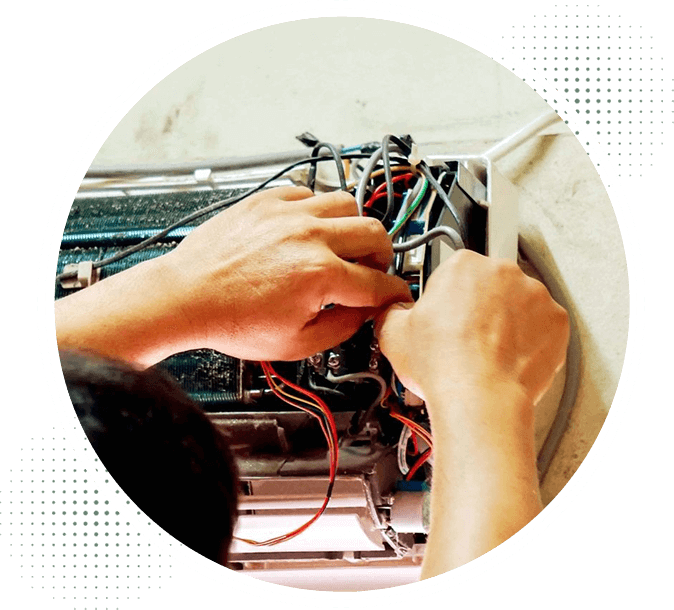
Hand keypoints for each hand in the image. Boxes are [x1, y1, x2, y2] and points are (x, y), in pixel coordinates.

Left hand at [159, 186, 412, 360]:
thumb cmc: (230, 320)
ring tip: (342, 244)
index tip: (396, 295)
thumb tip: (364, 312)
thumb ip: (343, 328)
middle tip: (372, 269)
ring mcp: (287, 213)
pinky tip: (309, 228)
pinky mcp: (266, 201)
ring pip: (347, 203)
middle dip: (383, 256)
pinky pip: (309, 191)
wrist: (186, 297)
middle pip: (375, 233)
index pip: (378, 283)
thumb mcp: (296, 343)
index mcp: (320, 275)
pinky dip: (318, 209)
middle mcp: (308, 236)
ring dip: (353, 227)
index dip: (395, 294)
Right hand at [375, 249, 568, 406]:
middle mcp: (502, 271)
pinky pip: (543, 325)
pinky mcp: (557, 321)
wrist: (480, 398)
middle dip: (479, 305)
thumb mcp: (393, 332)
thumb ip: (393, 310)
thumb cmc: (444, 364)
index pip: (455, 270)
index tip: (446, 314)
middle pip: (489, 284)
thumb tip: (393, 310)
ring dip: (506, 321)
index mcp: (463, 264)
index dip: (447, 295)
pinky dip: (530, 339)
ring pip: (519, 303)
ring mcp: (535, 295)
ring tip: (486, 352)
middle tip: (464, 336)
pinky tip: (508, 358)